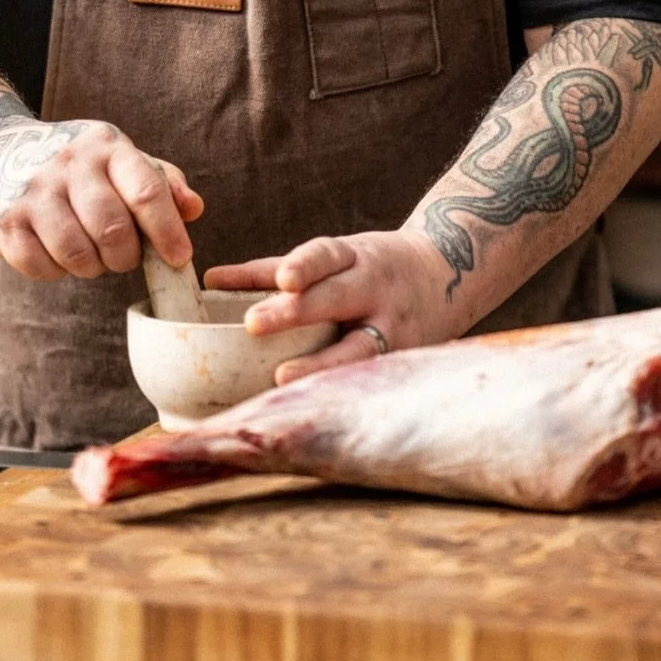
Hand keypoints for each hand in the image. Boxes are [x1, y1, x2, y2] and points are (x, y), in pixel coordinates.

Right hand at [0, 117, 202, 282]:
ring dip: (92, 268)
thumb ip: (160, 182)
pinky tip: (56, 253)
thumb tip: (194, 209)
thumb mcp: (116, 157)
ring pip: (78, 256)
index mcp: (106, 146)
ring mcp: (33, 191)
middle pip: (113, 232)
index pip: (146, 192)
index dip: (168, 232)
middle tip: (123, 257)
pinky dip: (56, 271)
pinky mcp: (5, 221)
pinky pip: (42, 267)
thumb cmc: (72, 163)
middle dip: (126, 257)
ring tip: (91, 255)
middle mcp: (69, 163)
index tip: (179, 259)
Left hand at [204, 229, 458, 383]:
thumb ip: (272, 270)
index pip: (328, 254)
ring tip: (280, 378)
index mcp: (355, 256)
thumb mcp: (333, 256)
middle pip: (336, 298)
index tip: (283, 278)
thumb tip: (210, 281)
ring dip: (319, 363)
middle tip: (253, 324)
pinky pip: (368, 375)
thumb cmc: (371, 267)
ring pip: (357, 346)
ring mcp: (393, 327)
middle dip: (296, 311)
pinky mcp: (401, 359)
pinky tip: (315, 406)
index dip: (305, 264)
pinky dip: (342, 389)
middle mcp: (375, 288)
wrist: (450, 274)